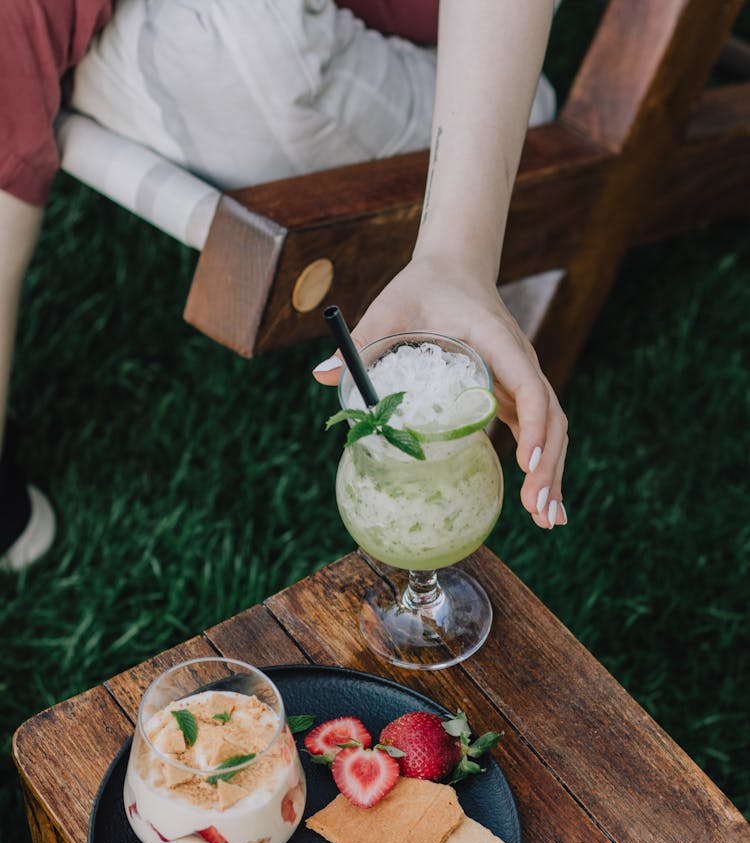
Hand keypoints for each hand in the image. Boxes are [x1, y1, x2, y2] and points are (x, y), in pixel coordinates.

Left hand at [313, 256, 567, 528]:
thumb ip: (360, 340)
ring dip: (552, 473)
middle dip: (549, 465)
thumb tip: (319, 375)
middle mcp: (519, 362)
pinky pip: (539, 431)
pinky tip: (539, 502)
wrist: (453, 269)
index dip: (532, 425)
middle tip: (537, 512)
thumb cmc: (423, 287)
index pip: (527, 386)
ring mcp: (520, 379)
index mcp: (497, 341)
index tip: (526, 463)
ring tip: (547, 520)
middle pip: (551, 417)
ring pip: (552, 428)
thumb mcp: (389, 308)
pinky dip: (544, 466)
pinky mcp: (513, 393)